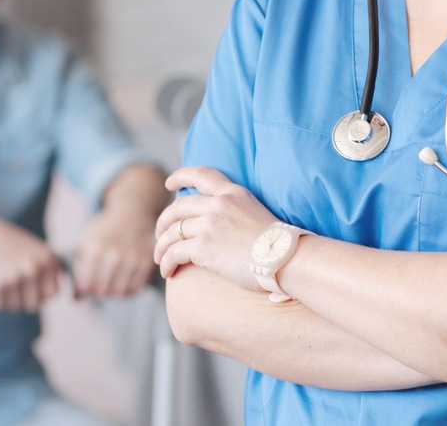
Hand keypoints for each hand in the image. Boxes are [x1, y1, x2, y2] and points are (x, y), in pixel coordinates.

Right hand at [0, 212, 60, 312]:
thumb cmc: (10, 244)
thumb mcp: (37, 251)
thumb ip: (50, 272)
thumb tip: (59, 295)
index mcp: (47, 260)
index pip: (51, 295)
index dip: (39, 293)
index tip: (30, 284)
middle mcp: (33, 268)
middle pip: (33, 305)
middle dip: (23, 298)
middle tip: (12, 281)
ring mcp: (15, 277)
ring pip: (16, 307)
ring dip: (8, 298)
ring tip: (2, 277)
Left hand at [71, 202, 158, 298]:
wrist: (133, 213)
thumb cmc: (105, 232)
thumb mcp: (87, 243)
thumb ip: (78, 270)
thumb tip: (76, 300)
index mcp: (93, 247)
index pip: (85, 284)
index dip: (85, 289)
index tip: (88, 286)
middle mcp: (113, 253)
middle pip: (102, 291)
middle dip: (99, 292)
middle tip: (101, 287)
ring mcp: (132, 257)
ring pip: (119, 292)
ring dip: (115, 292)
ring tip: (113, 284)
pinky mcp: (147, 260)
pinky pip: (136, 287)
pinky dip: (129, 289)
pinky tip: (125, 281)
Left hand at [153, 166, 277, 288]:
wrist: (286, 258)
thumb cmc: (277, 245)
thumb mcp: (255, 212)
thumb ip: (235, 210)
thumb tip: (220, 223)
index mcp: (232, 193)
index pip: (201, 175)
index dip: (181, 176)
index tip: (170, 183)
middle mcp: (218, 204)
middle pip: (178, 208)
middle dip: (163, 221)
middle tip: (160, 233)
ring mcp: (209, 224)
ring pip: (171, 231)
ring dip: (161, 246)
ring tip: (160, 258)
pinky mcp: (203, 246)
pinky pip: (174, 252)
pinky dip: (166, 262)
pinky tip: (168, 272)